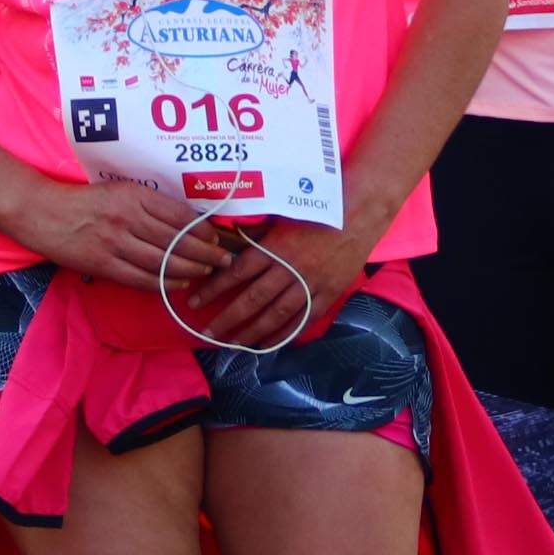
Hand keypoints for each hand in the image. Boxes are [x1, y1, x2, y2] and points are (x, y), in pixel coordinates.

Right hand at [23, 176, 226, 296]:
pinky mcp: (103, 264)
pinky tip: (179, 284)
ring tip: (206, 272)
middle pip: (175, 241)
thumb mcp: (117, 190)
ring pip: (162, 261)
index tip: (216, 237)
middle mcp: (127, 218)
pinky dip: (164, 283)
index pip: (178, 215)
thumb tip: (183, 221)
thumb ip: (147, 203)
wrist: (42, 212)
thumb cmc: (83, 201)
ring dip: (189, 269)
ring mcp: (115, 243)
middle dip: (205, 253)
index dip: (202, 229)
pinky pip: (141, 278)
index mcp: (133, 195)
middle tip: (223, 260)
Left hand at [165, 215, 368, 349]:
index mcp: (275, 247)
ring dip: (253, 332)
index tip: (195, 301)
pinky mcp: (329, 293)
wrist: (359, 214)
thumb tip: (225, 243)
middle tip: (208, 334)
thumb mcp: (282, 216)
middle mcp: (290, 268)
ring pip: (277, 315)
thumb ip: (257, 235)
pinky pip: (304, 319)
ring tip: (234, 344)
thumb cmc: (317, 210)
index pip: (237, 272)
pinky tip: (270, 343)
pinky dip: (286, 334)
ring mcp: (311, 284)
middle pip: (253, 299)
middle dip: (228, 319)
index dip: (214, 289)